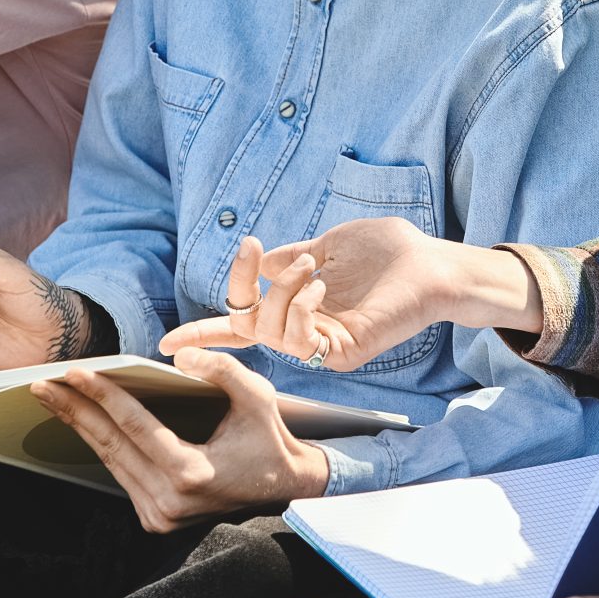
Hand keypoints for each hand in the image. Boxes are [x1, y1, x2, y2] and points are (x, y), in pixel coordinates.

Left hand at [34, 348, 330, 531]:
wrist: (283, 489)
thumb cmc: (269, 440)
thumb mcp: (257, 396)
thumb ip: (221, 370)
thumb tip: (179, 354)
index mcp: (191, 473)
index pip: (135, 427)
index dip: (103, 395)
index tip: (75, 372)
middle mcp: (169, 501)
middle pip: (111, 446)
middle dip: (75, 410)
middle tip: (43, 383)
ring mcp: (160, 516)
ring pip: (110, 461)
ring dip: (81, 427)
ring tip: (54, 398)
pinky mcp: (156, 519)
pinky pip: (121, 474)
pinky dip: (102, 444)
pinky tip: (83, 421)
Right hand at [159, 220, 538, 369]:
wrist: (431, 262)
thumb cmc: (388, 252)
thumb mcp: (328, 245)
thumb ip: (288, 258)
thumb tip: (257, 264)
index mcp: (296, 307)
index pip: (240, 326)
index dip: (203, 335)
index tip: (166, 343)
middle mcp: (304, 331)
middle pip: (244, 325)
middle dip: (239, 284)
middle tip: (251, 248)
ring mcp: (323, 346)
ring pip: (267, 331)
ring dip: (277, 291)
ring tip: (308, 264)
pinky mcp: (343, 352)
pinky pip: (299, 340)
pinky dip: (299, 307)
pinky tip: (319, 285)